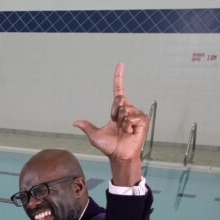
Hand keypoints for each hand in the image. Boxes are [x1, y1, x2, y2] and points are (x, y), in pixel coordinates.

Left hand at [73, 63, 148, 183]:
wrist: (119, 155)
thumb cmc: (109, 146)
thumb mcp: (95, 135)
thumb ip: (87, 127)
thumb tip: (75, 122)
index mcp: (117, 111)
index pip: (118, 90)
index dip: (119, 78)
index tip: (120, 64)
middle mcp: (128, 110)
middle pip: (119, 101)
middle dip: (116, 113)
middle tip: (118, 126)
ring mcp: (136, 115)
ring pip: (126, 109)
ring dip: (122, 121)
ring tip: (124, 130)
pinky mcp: (143, 120)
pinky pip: (133, 117)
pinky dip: (129, 125)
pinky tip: (130, 132)